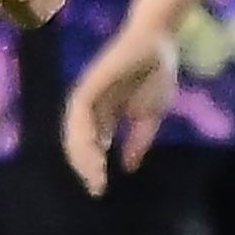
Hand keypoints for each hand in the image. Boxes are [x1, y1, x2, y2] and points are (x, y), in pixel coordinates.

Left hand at [62, 19, 175, 193]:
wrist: (158, 44)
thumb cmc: (156, 74)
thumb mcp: (150, 116)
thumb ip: (138, 140)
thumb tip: (128, 168)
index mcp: (105, 116)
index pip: (93, 146)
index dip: (94, 168)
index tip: (100, 189)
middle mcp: (91, 108)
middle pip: (80, 142)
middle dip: (85, 166)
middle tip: (95, 186)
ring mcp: (88, 95)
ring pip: (75, 132)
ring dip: (82, 154)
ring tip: (94, 173)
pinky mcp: (88, 85)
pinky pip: (79, 114)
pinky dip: (83, 132)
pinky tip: (95, 149)